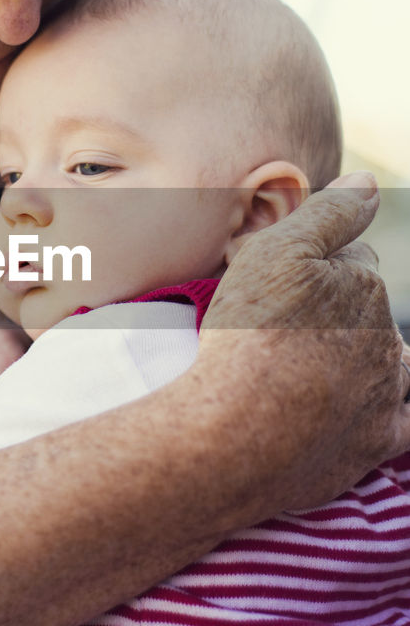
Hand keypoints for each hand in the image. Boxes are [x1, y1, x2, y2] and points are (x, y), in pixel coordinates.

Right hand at [198, 173, 409, 512]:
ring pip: (385, 363)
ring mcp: (385, 395)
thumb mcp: (274, 254)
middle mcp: (387, 339)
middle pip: (366, 311)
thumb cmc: (246, 339)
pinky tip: (376, 406)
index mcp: (364, 286)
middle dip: (334, 311)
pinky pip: (407, 422)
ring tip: (302, 370)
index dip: (309, 266)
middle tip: (274, 331)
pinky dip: (395, 409)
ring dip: (358, 358)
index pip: (349, 260)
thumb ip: (328, 214)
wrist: (233, 434)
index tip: (272, 287)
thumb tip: (368, 182)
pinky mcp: (377, 443)